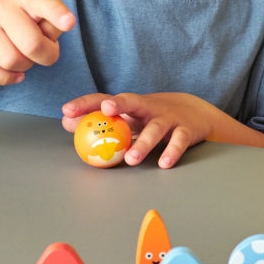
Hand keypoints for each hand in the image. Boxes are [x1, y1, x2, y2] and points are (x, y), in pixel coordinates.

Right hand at [0, 0, 74, 84]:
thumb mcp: (45, 9)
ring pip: (10, 61)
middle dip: (47, 55)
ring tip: (27, 55)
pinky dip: (7, 78)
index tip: (69, 23)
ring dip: (26, 66)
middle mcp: (1, 6)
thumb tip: (48, 42)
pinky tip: (16, 72)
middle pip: (31, 44)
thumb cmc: (28, 13)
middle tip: (48, 50)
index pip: (42, 2)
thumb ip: (54, 23)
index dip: (56, 14)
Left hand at [62, 92, 219, 167]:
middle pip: (133, 101)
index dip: (86, 104)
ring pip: (156, 128)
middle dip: (119, 104)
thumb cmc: (153, 117)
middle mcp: (149, 108)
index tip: (67, 111)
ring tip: (131, 159)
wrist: (197, 113)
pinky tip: (163, 163)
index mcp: (132, 105)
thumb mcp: (128, 117)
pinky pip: (179, 141)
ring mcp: (169, 118)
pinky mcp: (186, 130)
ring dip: (144, 143)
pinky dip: (172, 152)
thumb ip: (100, 121)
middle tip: (106, 110)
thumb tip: (66, 123)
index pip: (106, 99)